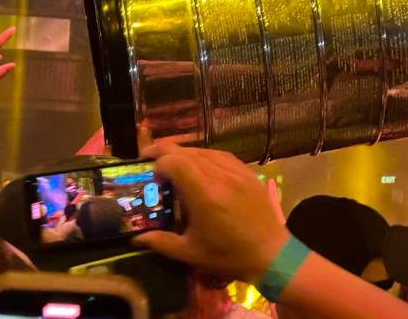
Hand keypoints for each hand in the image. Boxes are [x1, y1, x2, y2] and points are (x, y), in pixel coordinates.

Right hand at [133, 144, 289, 282]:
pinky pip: (224, 156)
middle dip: (166, 152)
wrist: (271, 254)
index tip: (150, 175)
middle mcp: (221, 177)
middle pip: (189, 152)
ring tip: (173, 160)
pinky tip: (200, 163)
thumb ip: (161, 242)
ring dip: (186, 153)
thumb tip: (136, 237)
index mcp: (205, 195)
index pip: (176, 162)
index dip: (159, 163)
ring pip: (206, 151)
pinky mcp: (249, 173)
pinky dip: (207, 155)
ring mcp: (238, 172)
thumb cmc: (229, 255)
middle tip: (150, 159)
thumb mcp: (191, 253)